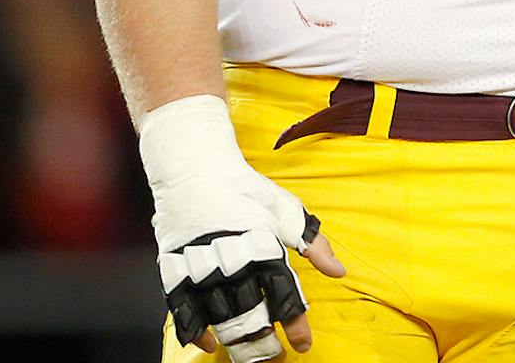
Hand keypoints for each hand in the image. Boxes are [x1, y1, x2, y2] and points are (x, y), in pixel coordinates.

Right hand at [142, 96, 346, 360]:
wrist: (197, 171)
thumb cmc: (247, 192)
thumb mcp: (288, 211)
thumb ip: (314, 244)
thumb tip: (340, 272)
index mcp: (264, 245)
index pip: (284, 294)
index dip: (295, 324)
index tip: (303, 344)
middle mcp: (232, 258)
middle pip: (250, 313)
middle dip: (264, 343)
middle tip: (274, 358)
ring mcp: (200, 264)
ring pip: (219, 316)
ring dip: (235, 341)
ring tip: (248, 357)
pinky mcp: (174, 267)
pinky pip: (183, 308)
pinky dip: (195, 330)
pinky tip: (210, 343)